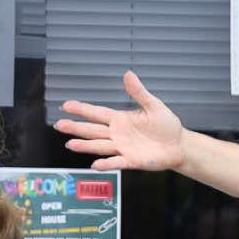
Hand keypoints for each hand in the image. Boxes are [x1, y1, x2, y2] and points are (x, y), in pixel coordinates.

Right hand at [54, 72, 186, 169]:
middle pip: (92, 130)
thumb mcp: (153, 105)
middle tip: (59, 125)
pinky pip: (116, 161)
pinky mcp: (131, 160)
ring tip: (70, 144)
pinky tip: (95, 164)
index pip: (97, 113)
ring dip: (85, 146)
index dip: (82, 109)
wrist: (179, 145)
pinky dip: (106, 163)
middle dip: (76, 127)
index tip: (65, 105)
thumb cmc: (166, 125)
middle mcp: (117, 134)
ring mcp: (123, 148)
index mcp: (120, 119)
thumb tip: (128, 74)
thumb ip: (139, 92)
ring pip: (100, 146)